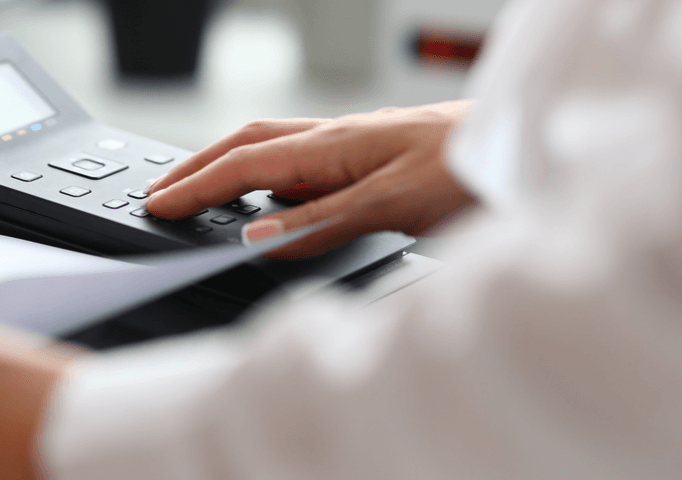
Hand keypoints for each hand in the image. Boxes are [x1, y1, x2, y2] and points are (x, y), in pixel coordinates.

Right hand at [145, 101, 476, 258]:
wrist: (522, 150)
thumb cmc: (469, 169)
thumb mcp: (391, 206)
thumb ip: (321, 223)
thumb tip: (258, 240)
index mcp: (332, 144)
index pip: (244, 166)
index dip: (196, 188)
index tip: (160, 206)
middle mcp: (336, 138)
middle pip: (247, 144)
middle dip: (197, 166)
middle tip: (161, 191)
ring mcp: (353, 145)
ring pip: (272, 147)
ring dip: (228, 166)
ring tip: (199, 190)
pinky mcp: (371, 157)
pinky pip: (302, 161)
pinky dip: (268, 175)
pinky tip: (272, 197)